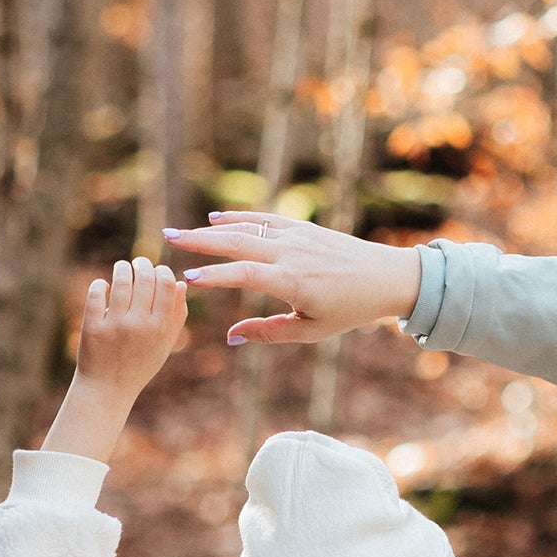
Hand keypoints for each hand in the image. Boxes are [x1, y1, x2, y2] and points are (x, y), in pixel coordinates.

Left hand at [41, 258, 187, 463]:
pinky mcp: (92, 326)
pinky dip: (99, 285)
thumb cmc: (140, 364)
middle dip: (142, 265)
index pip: (166, 285)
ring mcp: (115, 326)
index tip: (158, 270)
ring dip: (122, 269)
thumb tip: (181, 284)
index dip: (163, 271)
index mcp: (161, 328)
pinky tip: (103, 286)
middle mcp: (140, 325)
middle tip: (139, 263)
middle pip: (144, 279)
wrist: (109, 388)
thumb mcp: (164, 344)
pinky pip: (95, 294)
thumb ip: (176, 316)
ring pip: (119, 282)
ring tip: (122, 269)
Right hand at [162, 211, 422, 345]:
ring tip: (185, 231)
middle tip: (168, 238)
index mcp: (293, 282)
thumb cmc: (351, 310)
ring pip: (248, 229)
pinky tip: (218, 219)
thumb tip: (231, 337)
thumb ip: (270, 333)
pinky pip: (266, 220)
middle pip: (237, 244)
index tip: (187, 279)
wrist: (387, 278)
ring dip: (214, 229)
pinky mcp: (304, 228)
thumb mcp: (312, 330)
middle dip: (200, 241)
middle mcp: (291, 254)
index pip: (243, 275)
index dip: (214, 277)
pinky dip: (241, 218)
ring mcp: (297, 237)